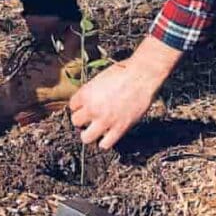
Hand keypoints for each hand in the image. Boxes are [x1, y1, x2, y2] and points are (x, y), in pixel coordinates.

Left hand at [69, 35, 182, 149]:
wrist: (142, 76)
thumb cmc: (125, 71)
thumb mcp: (101, 77)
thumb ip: (93, 91)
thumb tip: (90, 99)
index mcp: (86, 93)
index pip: (72, 106)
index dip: (79, 106)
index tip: (84, 107)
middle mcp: (92, 108)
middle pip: (76, 121)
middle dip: (82, 120)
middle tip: (89, 119)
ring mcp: (105, 120)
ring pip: (86, 137)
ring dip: (89, 134)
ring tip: (94, 131)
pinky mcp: (119, 128)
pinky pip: (105, 144)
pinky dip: (104, 142)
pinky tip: (107, 137)